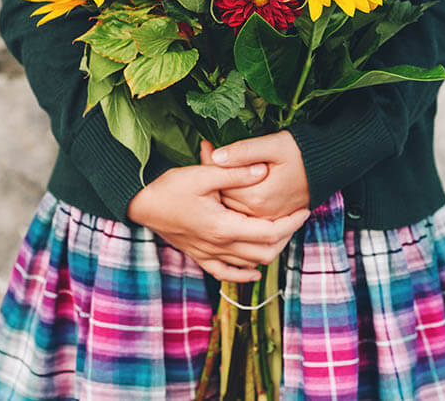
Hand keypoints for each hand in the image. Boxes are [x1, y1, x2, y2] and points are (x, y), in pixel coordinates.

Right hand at [127, 163, 309, 282]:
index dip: (291, 223)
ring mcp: (209, 254)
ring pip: (250, 265)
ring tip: (281, 233)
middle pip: (266, 252)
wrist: (140, 205)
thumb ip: (235, 174)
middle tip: (296, 218)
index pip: (269, 232)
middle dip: (286, 237)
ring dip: (270, 252)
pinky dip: (244, 274)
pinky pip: (226, 274)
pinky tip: (254, 270)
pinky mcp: (200, 256)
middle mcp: (219, 246)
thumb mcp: (202, 175)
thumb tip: (263, 171)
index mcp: (223, 227)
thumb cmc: (169, 188)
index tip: (304, 209)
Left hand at [201, 131, 310, 220]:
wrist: (331, 165)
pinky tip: (231, 187)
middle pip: (224, 199)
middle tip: (206, 153)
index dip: (210, 164)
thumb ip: (244, 151)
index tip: (204, 147)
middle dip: (213, 177)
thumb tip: (216, 156)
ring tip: (215, 169)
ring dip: (222, 191)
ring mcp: (267, 219)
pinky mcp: (274, 219)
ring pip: (233, 209)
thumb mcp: (273, 145)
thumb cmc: (303, 152)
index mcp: (257, 197)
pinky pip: (245, 216)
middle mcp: (261, 214)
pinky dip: (235, 202)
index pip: (221, 184)